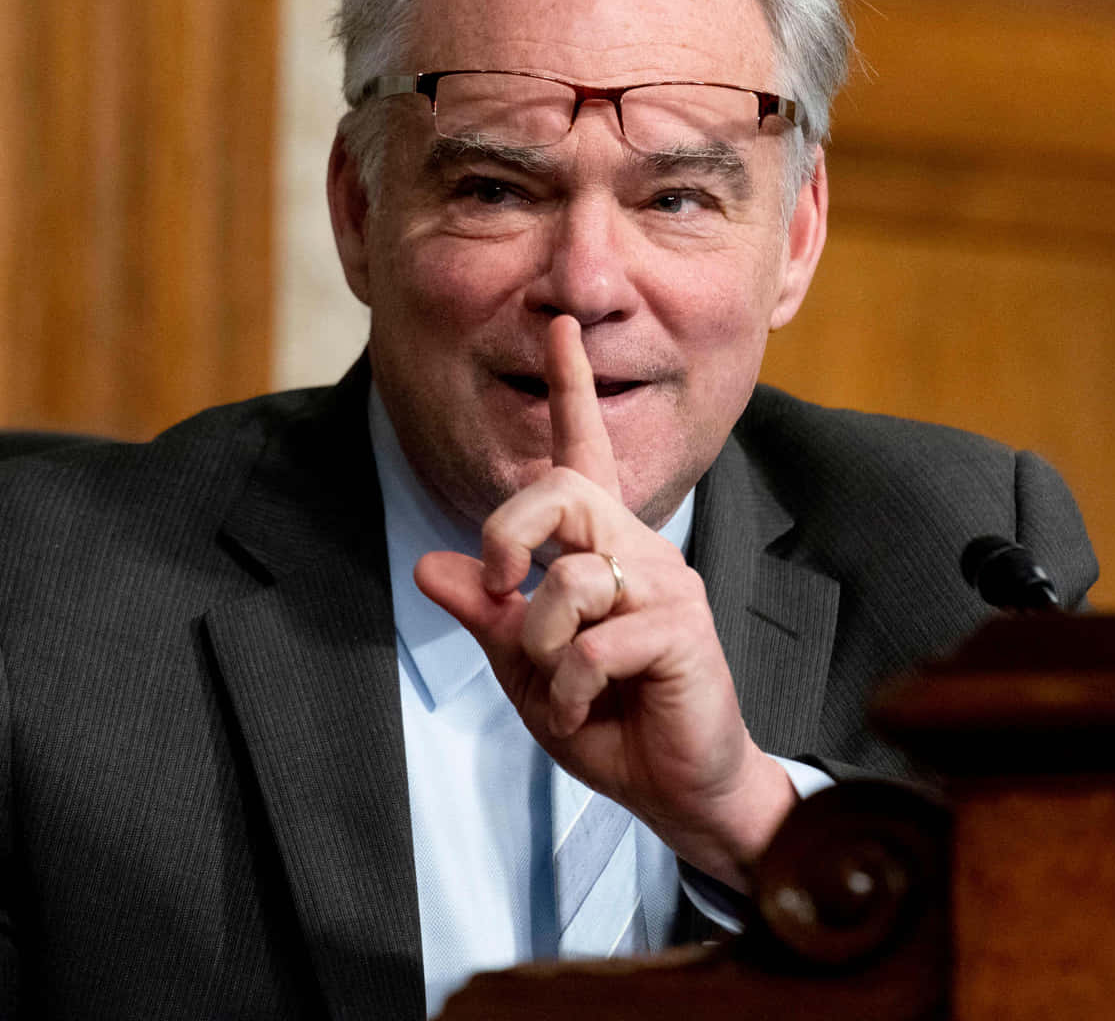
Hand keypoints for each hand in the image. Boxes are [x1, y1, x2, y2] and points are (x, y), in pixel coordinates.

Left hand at [413, 316, 793, 889]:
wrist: (680, 788)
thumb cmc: (612, 719)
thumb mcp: (528, 668)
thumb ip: (488, 617)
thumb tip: (430, 566)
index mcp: (601, 548)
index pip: (582, 453)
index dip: (570, 388)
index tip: (560, 325)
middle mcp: (639, 548)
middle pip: (561, 493)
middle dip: (509, 535)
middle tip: (501, 589)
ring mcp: (666, 585)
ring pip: (570, 581)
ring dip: (541, 649)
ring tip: (563, 689)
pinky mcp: (684, 630)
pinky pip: (594, 644)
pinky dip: (571, 688)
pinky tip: (590, 709)